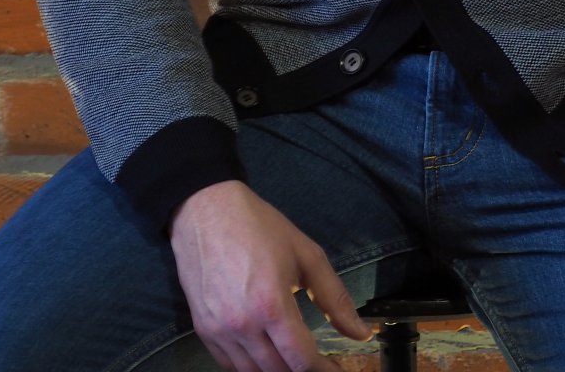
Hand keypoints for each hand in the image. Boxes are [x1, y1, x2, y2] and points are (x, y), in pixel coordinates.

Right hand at [169, 179, 373, 371]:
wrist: (206, 209)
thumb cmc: (259, 227)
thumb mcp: (306, 255)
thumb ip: (335, 298)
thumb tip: (361, 333)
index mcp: (271, 305)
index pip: (301, 360)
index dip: (324, 370)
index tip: (336, 368)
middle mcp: (242, 325)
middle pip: (279, 371)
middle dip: (303, 370)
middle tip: (318, 360)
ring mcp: (219, 331)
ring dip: (277, 369)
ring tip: (293, 356)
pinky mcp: (203, 330)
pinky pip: (230, 365)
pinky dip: (251, 366)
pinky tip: (265, 352)